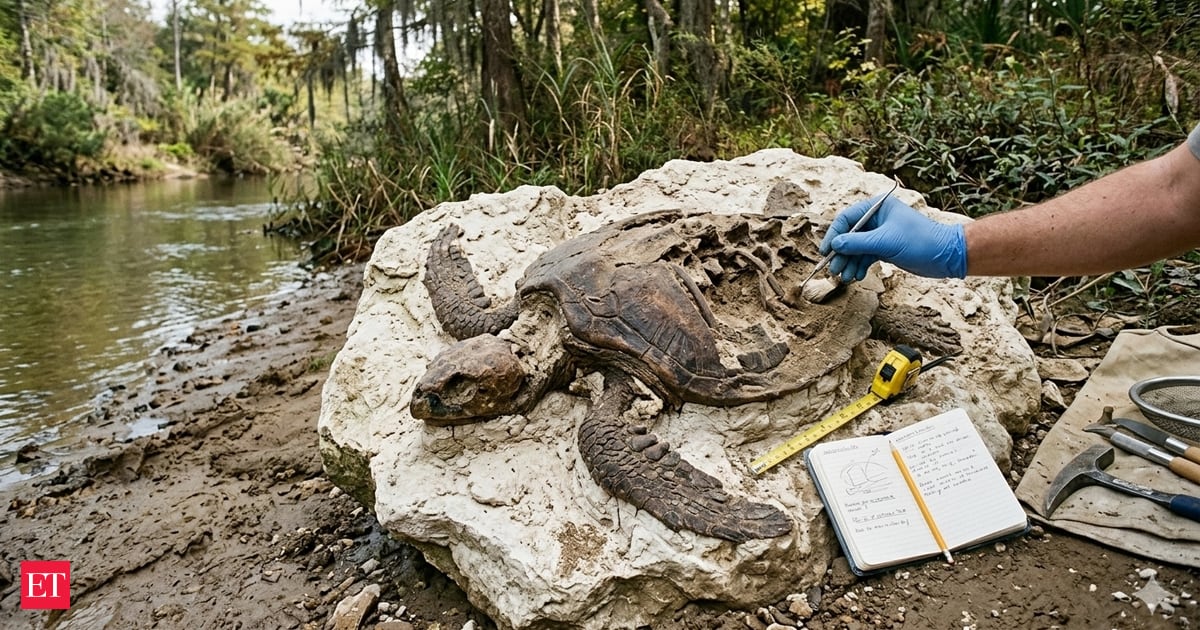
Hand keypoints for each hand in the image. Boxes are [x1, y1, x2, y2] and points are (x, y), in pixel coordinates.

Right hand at [818, 194, 967, 280]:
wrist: (946, 256)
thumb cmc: (921, 241)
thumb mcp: (886, 242)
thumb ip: (858, 243)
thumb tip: (834, 246)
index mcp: (877, 207)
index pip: (846, 219)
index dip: (834, 235)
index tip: (826, 252)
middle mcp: (876, 218)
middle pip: (849, 235)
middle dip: (841, 253)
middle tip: (834, 269)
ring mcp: (880, 234)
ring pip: (856, 248)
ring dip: (849, 262)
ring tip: (845, 277)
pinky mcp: (885, 248)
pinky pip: (865, 256)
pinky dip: (859, 266)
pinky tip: (856, 276)